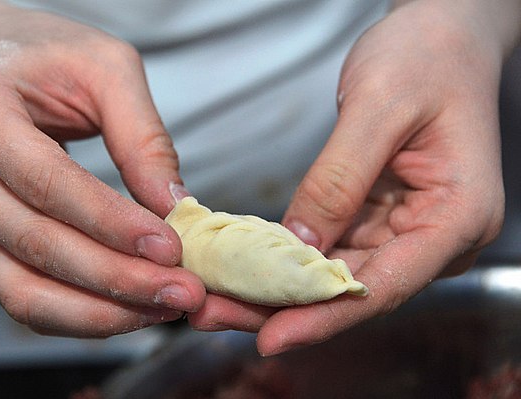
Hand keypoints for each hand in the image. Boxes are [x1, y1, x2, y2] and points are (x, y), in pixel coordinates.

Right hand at [0, 1, 204, 335]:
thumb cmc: (42, 54)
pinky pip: (23, 295)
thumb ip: (142, 136)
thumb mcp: (104, 67)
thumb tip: (175, 207)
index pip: (46, 183)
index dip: (110, 223)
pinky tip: (128, 308)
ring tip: (163, 307)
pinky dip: (79, 313)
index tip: (170, 247)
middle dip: (117, 279)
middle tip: (183, 291)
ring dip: (100, 311)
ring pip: (22, 289)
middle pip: (35, 244)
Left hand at [189, 0, 517, 354]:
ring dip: (276, 289)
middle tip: (215, 314)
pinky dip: (286, 260)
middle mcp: (434, 234)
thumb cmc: (427, 56)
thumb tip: (299, 244)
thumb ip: (339, 179)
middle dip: (284, 308)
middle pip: (354, 290)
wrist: (442, 34)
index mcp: (457, 215)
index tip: (271, 337)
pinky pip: (330, 248)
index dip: (325, 317)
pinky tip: (244, 265)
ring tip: (216, 297)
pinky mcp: (378, 217)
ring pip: (335, 276)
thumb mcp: (379, 107)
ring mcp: (405, 228)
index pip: (386, 284)